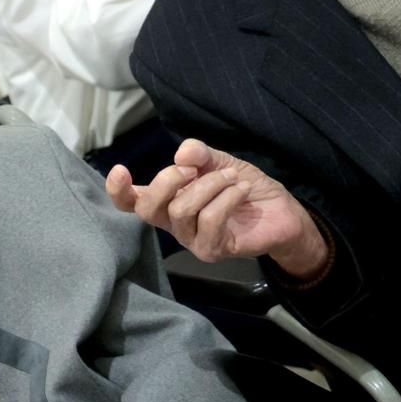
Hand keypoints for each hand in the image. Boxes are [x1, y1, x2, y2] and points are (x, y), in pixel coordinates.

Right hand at [105, 139, 328, 279]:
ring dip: (210, 184)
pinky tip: (242, 190)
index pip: (132, 203)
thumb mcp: (221, 162)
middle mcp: (173, 224)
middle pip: (148, 208)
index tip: (121, 170)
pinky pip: (209, 220)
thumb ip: (201, 155)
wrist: (282, 213)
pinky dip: (227, 197)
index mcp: (168, 201)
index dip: (118, 190)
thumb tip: (182, 152)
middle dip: (168, 179)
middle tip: (195, 167)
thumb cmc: (244, 188)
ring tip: (234, 177)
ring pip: (182, 209)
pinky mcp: (212, 250)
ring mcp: (191, 240)